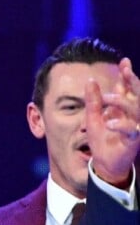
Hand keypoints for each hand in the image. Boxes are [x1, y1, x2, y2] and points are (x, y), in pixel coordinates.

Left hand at [85, 57, 139, 186]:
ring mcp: (135, 127)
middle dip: (133, 81)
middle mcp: (132, 115)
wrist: (104, 164)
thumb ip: (93, 101)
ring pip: (137, 109)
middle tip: (125, 70)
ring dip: (122, 102)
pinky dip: (121, 125)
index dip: (127, 75)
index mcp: (123, 109)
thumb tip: (90, 81)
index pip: (127, 88)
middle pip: (137, 95)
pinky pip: (131, 130)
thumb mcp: (93, 118)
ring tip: (106, 98)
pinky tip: (110, 123)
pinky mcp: (134, 141)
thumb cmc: (101, 140)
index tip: (124, 61)